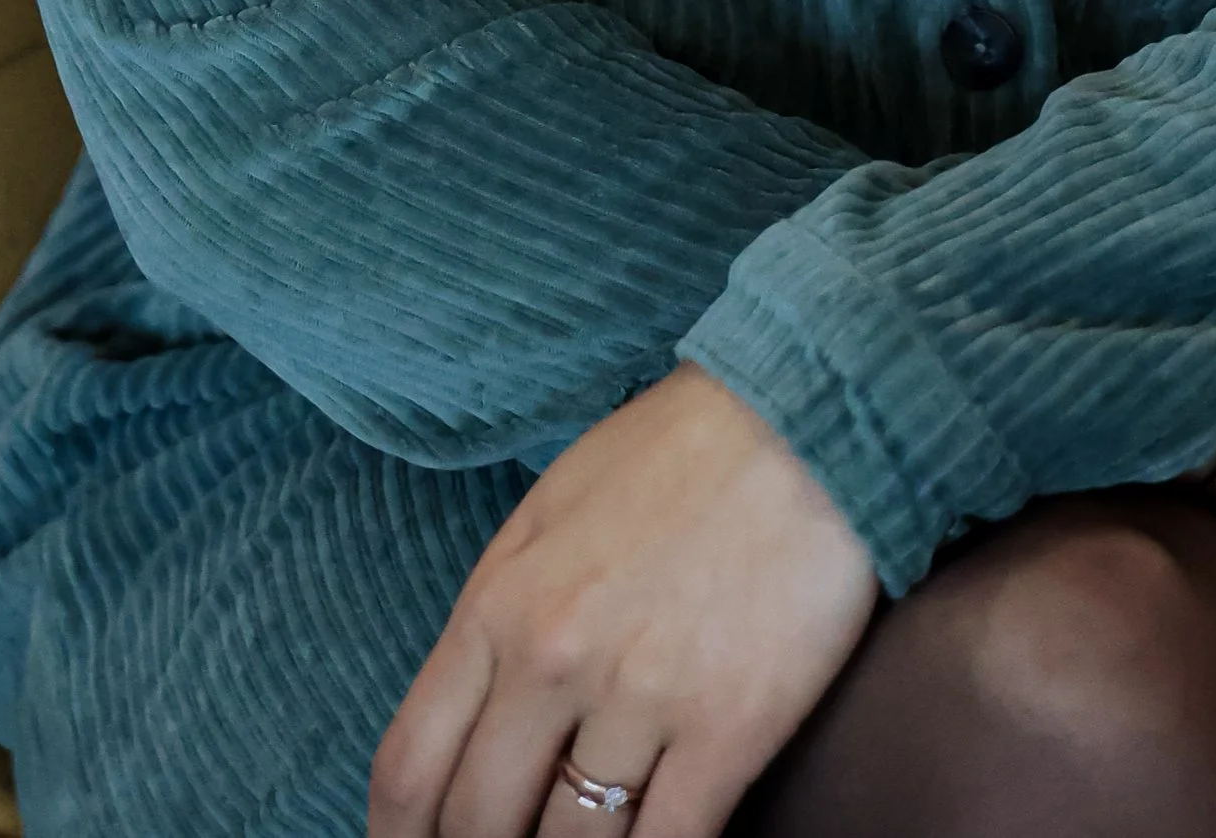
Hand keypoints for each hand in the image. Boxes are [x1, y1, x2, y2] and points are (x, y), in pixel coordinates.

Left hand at [366, 362, 879, 837]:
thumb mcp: (550, 510)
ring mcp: (641, 699)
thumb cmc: (675, 456)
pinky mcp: (728, 729)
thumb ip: (497, 612)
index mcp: (499, 604)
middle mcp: (554, 660)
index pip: (409, 766)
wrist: (805, 418)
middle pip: (478, 825)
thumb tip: (466, 719)